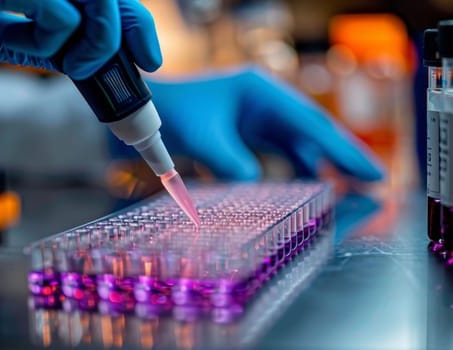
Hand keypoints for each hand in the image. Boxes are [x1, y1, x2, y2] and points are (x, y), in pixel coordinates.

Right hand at [0, 0, 161, 81]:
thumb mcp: (7, 39)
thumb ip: (49, 43)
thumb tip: (97, 62)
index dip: (133, 20)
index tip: (149, 57)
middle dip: (128, 26)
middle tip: (139, 63)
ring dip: (97, 35)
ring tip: (75, 62)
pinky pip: (52, 4)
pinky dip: (55, 31)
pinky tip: (27, 43)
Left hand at [140, 67, 383, 180]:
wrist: (147, 110)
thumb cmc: (171, 113)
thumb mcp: (201, 138)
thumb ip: (231, 163)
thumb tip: (258, 187)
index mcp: (261, 91)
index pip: (311, 123)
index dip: (343, 149)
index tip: (371, 171)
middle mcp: (266, 101)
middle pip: (313, 131)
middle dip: (342, 155)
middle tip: (374, 180)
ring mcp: (259, 116)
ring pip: (300, 143)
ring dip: (321, 166)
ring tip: (347, 190)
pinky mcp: (250, 131)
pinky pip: (282, 151)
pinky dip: (296, 169)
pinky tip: (309, 186)